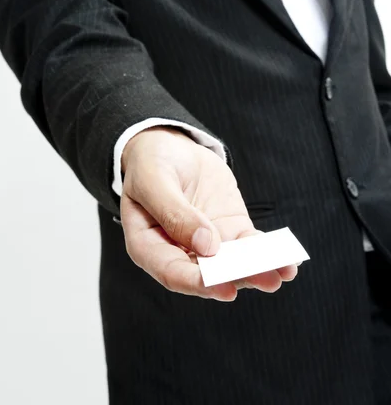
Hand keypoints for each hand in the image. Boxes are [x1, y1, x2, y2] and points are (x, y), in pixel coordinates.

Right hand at [120, 127, 297, 301]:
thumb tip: (206, 245)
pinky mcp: (229, 230)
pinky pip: (249, 244)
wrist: (168, 148)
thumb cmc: (150, 164)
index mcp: (149, 246)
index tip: (226, 287)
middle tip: (267, 279)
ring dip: (259, 269)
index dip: (199, 283)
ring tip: (284, 270)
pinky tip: (287, 258)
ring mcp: (208, 243)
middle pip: (210, 275)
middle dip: (240, 277)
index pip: (173, 272)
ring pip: (234, 264)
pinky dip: (267, 251)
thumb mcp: (153, 180)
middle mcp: (179, 252)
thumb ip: (173, 212)